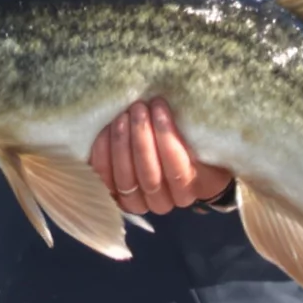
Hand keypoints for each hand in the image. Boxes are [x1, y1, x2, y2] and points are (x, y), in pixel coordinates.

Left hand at [90, 97, 231, 218]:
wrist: (172, 168)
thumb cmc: (189, 146)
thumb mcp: (199, 140)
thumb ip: (190, 130)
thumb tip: (171, 100)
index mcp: (191, 188)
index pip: (178, 170)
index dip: (166, 137)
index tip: (159, 106)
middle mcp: (163, 202)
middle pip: (150, 175)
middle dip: (141, 138)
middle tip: (137, 108)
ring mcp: (137, 202)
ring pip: (126, 179)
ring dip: (121, 144)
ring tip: (121, 116)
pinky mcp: (114, 196)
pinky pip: (104, 179)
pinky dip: (102, 155)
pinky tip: (104, 131)